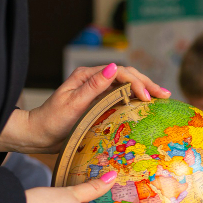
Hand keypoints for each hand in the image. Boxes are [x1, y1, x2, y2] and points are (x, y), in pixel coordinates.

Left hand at [0, 63, 169, 152]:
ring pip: (126, 85)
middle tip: (164, 95)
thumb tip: (112, 68)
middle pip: (126, 75)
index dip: (136, 83)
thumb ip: (93, 86)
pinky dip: (136, 99)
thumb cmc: (52, 121)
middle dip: (147, 83)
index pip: (120, 72)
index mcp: (87, 76)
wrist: (37, 134)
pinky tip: (147, 105)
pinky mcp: (99, 102)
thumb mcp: (72, 104)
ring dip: (144, 89)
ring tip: (162, 97)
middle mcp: (94, 80)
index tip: (147, 98)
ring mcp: (97, 91)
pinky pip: (121, 97)